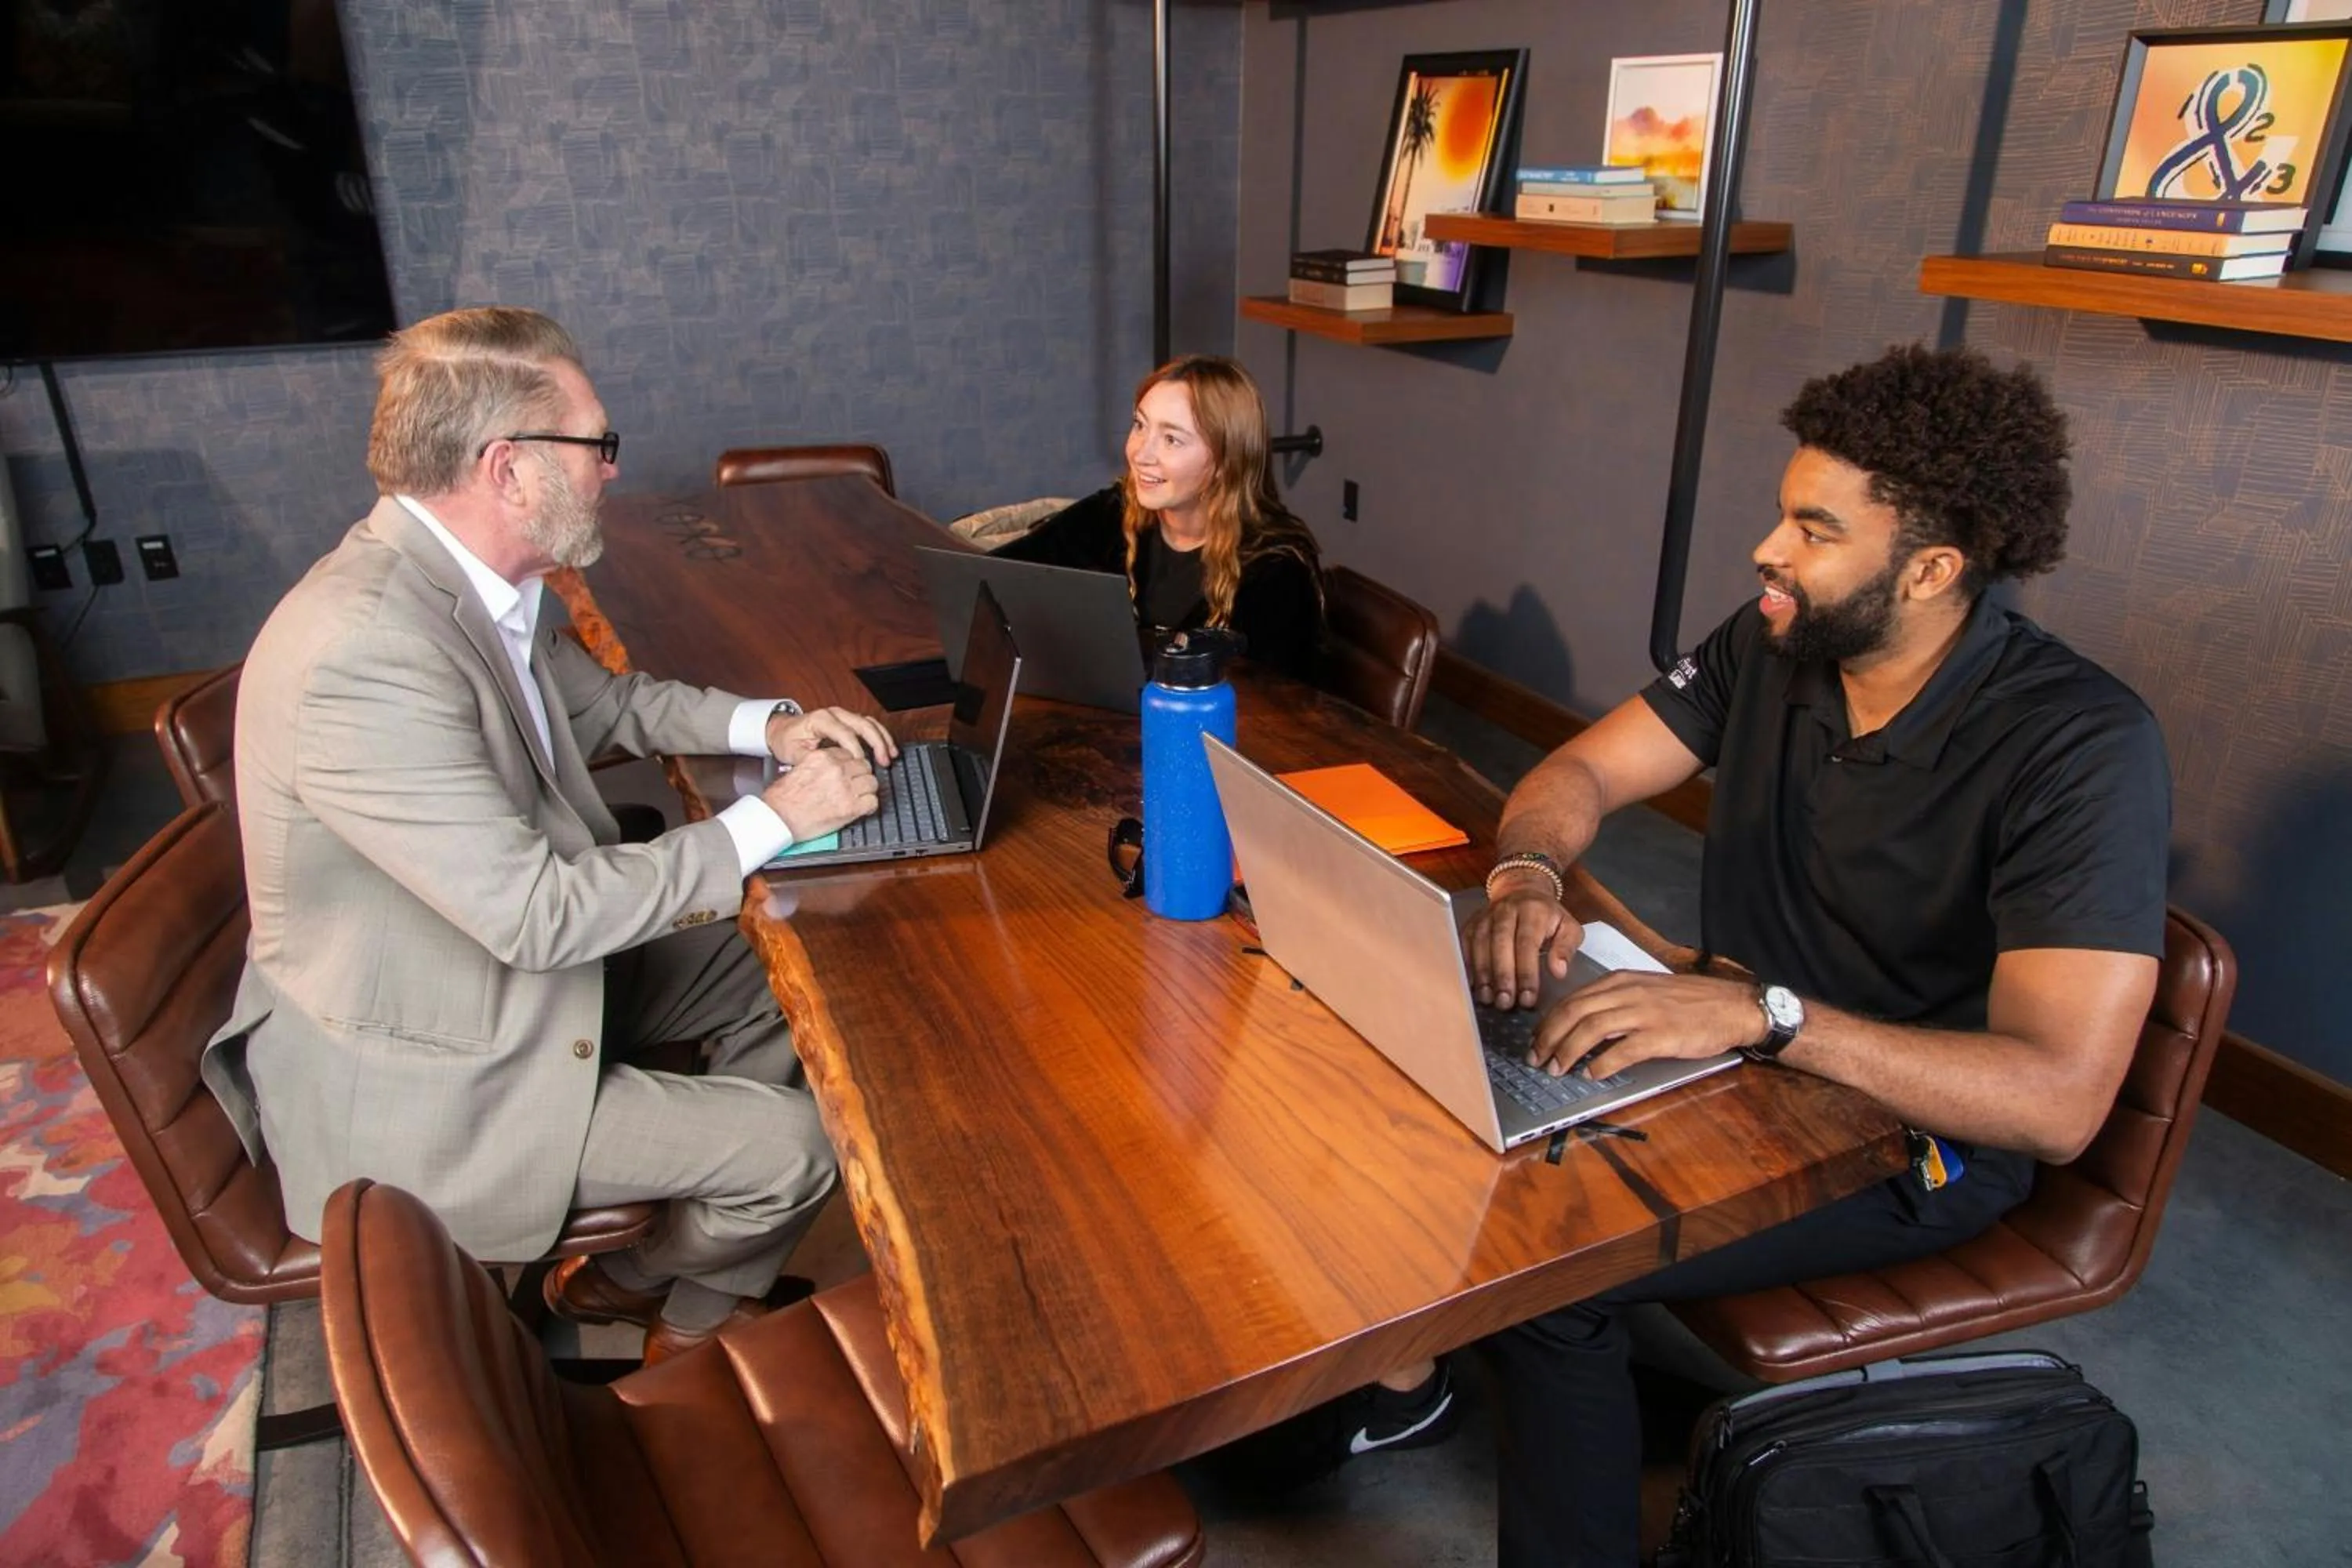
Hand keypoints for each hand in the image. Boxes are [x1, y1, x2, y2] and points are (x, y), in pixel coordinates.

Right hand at [760, 745, 880, 840]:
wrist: (778, 818)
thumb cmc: (782, 798)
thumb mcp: (799, 769)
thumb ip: (820, 765)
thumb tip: (833, 768)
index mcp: (822, 757)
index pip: (849, 754)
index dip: (850, 766)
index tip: (847, 773)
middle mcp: (836, 769)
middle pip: (864, 766)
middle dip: (860, 776)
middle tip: (854, 787)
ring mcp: (845, 788)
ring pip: (872, 782)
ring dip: (866, 790)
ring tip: (857, 798)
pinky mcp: (851, 807)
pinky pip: (872, 802)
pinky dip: (869, 806)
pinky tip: (861, 809)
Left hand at [768, 705, 898, 767]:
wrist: (783, 730)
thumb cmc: (788, 740)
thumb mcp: (793, 752)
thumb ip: (810, 760)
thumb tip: (828, 769)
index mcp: (821, 719)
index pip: (845, 733)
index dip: (855, 750)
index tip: (861, 765)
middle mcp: (835, 714)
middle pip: (863, 724)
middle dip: (877, 743)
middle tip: (884, 761)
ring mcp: (843, 716)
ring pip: (870, 723)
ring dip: (883, 739)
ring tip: (891, 755)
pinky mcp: (848, 721)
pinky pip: (869, 725)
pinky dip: (880, 736)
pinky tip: (888, 749)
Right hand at [1467, 871, 1583, 1009]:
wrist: (1522, 891)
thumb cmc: (1547, 917)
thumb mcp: (1568, 927)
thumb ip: (1566, 948)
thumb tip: (1559, 971)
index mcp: (1533, 910)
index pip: (1527, 943)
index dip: (1527, 972)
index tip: (1528, 997)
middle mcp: (1506, 910)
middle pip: (1500, 943)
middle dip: (1502, 975)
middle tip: (1505, 1002)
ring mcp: (1485, 916)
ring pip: (1480, 944)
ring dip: (1483, 973)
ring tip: (1488, 998)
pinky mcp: (1471, 923)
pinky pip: (1464, 944)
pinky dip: (1467, 965)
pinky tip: (1472, 985)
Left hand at [1527, 972, 1766, 1078]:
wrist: (1732, 1006)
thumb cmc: (1689, 1002)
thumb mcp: (1646, 989)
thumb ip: (1615, 1001)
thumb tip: (1581, 1024)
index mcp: (1621, 981)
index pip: (1572, 999)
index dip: (1548, 1023)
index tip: (1536, 1041)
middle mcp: (1628, 992)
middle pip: (1574, 1012)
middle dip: (1549, 1038)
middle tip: (1536, 1059)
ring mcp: (1645, 1013)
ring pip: (1592, 1029)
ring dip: (1568, 1051)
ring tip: (1556, 1069)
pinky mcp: (1661, 1035)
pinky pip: (1623, 1050)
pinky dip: (1602, 1064)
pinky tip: (1591, 1075)